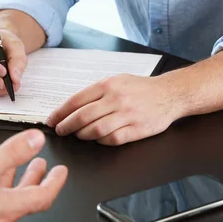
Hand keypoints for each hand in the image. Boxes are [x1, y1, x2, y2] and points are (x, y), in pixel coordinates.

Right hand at [0, 129, 67, 221]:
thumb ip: (10, 153)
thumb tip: (36, 140)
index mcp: (9, 207)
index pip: (44, 196)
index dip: (55, 182)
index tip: (61, 172)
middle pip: (28, 200)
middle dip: (38, 180)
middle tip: (44, 168)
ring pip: (11, 204)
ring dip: (18, 184)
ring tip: (18, 170)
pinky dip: (0, 192)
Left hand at [47, 74, 180, 145]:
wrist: (170, 94)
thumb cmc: (141, 88)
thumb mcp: (118, 80)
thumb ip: (97, 92)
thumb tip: (72, 106)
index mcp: (108, 85)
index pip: (76, 100)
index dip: (61, 112)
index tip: (53, 120)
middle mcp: (116, 99)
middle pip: (82, 117)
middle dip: (67, 126)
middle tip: (61, 131)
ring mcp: (127, 115)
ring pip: (95, 130)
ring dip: (82, 135)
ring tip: (77, 135)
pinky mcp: (136, 129)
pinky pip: (112, 139)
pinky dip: (101, 141)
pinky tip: (97, 139)